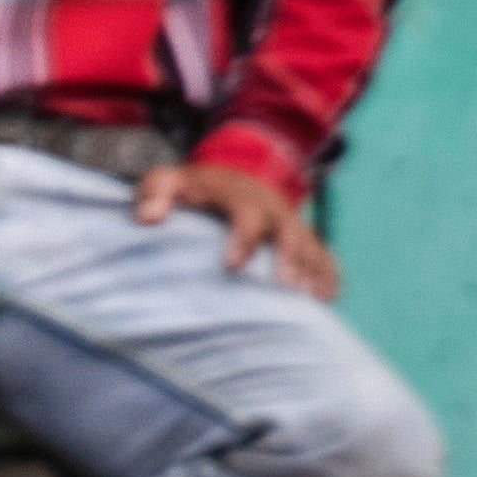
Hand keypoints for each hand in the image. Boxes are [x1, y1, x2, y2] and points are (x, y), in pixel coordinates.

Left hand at [133, 153, 336, 294]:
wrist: (230, 175)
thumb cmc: (193, 189)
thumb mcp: (169, 180)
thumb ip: (154, 192)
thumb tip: (146, 218)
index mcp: (239, 195)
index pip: (246, 212)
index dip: (243, 236)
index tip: (231, 264)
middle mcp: (272, 209)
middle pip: (288, 231)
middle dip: (290, 257)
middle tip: (288, 287)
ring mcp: (291, 224)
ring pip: (311, 245)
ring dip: (314, 270)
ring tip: (315, 301)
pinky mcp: (302, 239)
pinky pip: (324, 254)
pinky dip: (329, 274)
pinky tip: (329, 298)